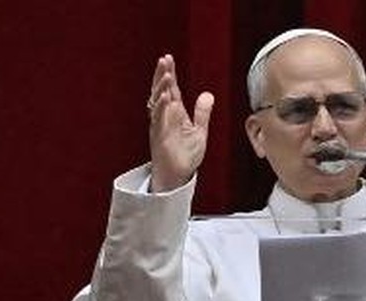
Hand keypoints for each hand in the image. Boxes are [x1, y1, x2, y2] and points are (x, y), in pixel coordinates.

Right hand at [147, 54, 214, 191]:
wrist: (178, 175)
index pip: (171, 89)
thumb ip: (202, 113)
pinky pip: (158, 118)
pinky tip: (165, 96)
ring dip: (161, 87)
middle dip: (162, 75)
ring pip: (157, 101)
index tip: (168, 58)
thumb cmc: (186, 155)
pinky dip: (161, 106)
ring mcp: (160, 124)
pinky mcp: (159, 135)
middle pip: (161, 90)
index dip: (169, 74)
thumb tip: (208, 94)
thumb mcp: (199, 131)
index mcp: (175, 113)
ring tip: (166, 73)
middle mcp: (165, 116)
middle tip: (164, 59)